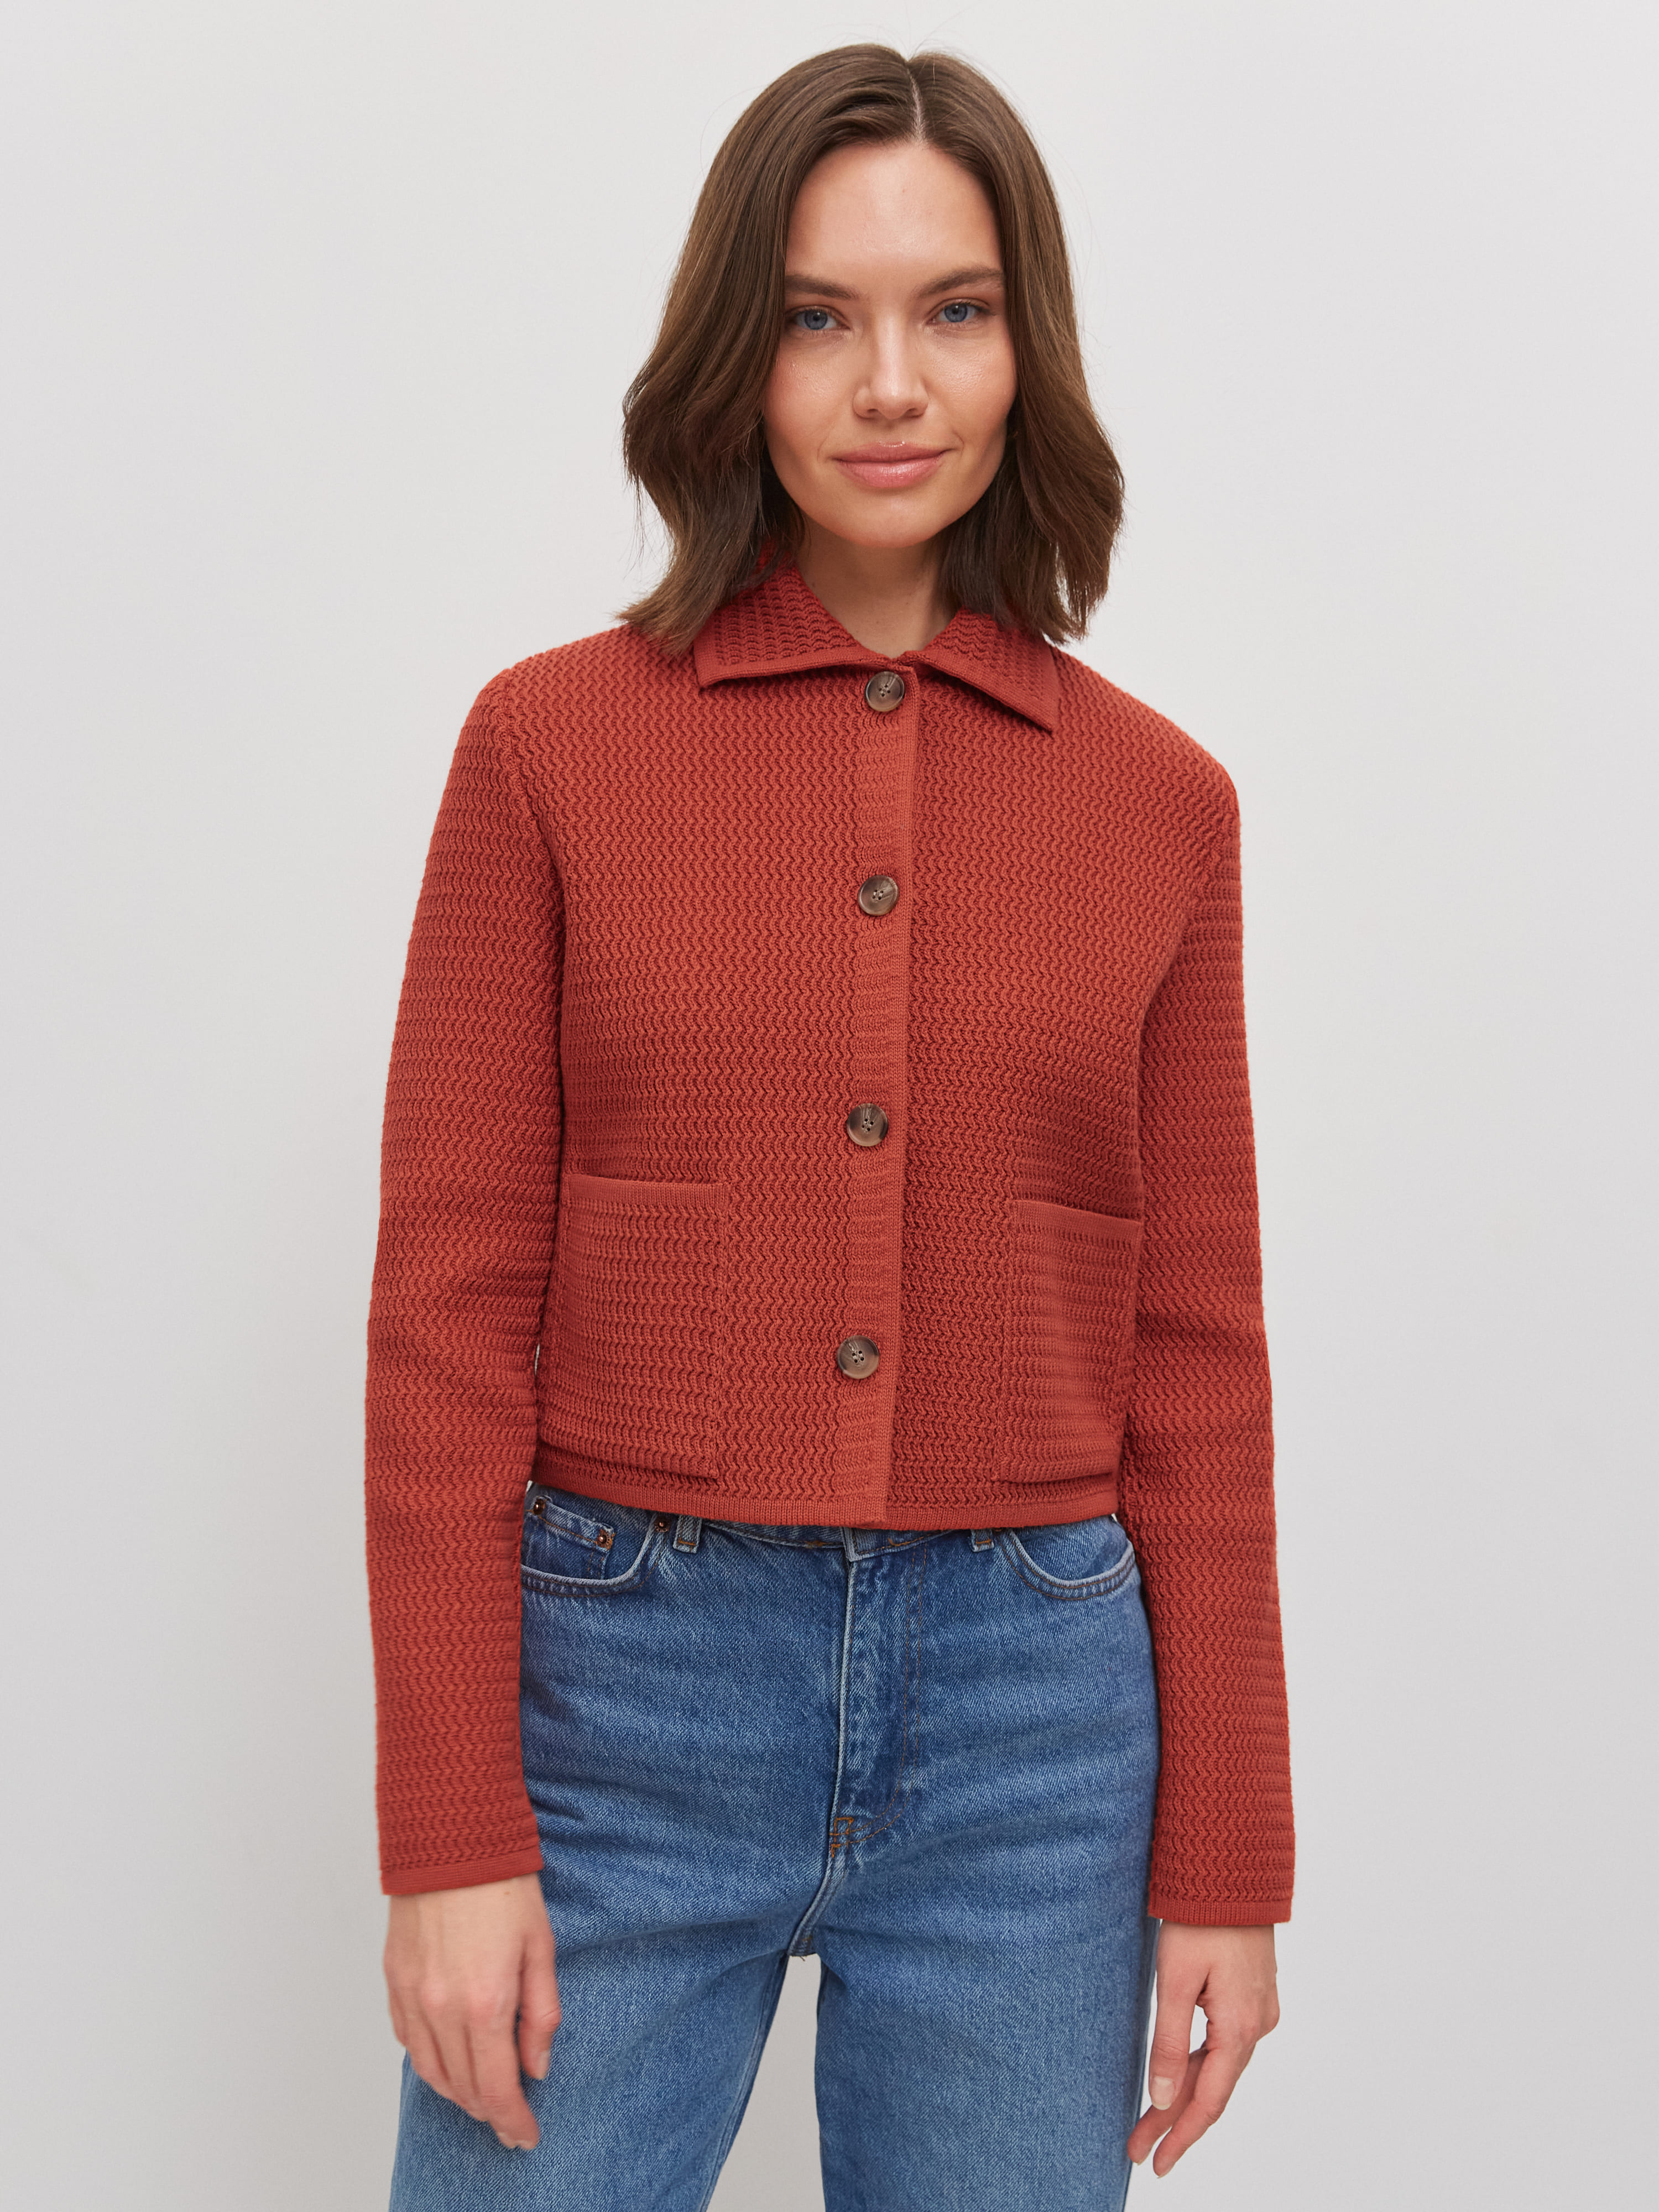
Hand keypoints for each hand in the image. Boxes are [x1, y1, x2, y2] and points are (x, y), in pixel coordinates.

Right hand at [383, 1872, 559, 2150]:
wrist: (450, 1839)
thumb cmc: (502, 1885)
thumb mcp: (541, 1947)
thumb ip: (542, 2014)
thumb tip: (536, 2066)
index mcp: (484, 2003)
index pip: (496, 2088)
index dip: (513, 2121)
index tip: (526, 2136)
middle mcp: (441, 2008)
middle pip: (462, 2088)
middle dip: (490, 2111)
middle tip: (511, 2117)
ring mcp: (412, 1996)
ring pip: (431, 2072)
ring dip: (458, 2092)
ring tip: (482, 2094)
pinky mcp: (393, 1980)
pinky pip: (408, 2040)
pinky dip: (429, 2061)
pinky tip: (447, 2059)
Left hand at [1127, 1921, 1278, 2176]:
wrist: (1234, 1869)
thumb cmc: (1202, 1918)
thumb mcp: (1175, 1981)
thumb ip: (1168, 2042)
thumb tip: (1161, 2098)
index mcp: (1239, 2028)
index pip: (1207, 2102)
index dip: (1179, 2136)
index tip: (1154, 2163)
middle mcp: (1257, 2025)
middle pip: (1212, 2088)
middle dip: (1174, 2121)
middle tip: (1138, 2148)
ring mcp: (1259, 2010)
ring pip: (1219, 2067)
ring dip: (1186, 2092)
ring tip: (1151, 2121)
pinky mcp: (1253, 1995)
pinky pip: (1226, 2044)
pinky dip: (1201, 2065)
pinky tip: (1181, 2074)